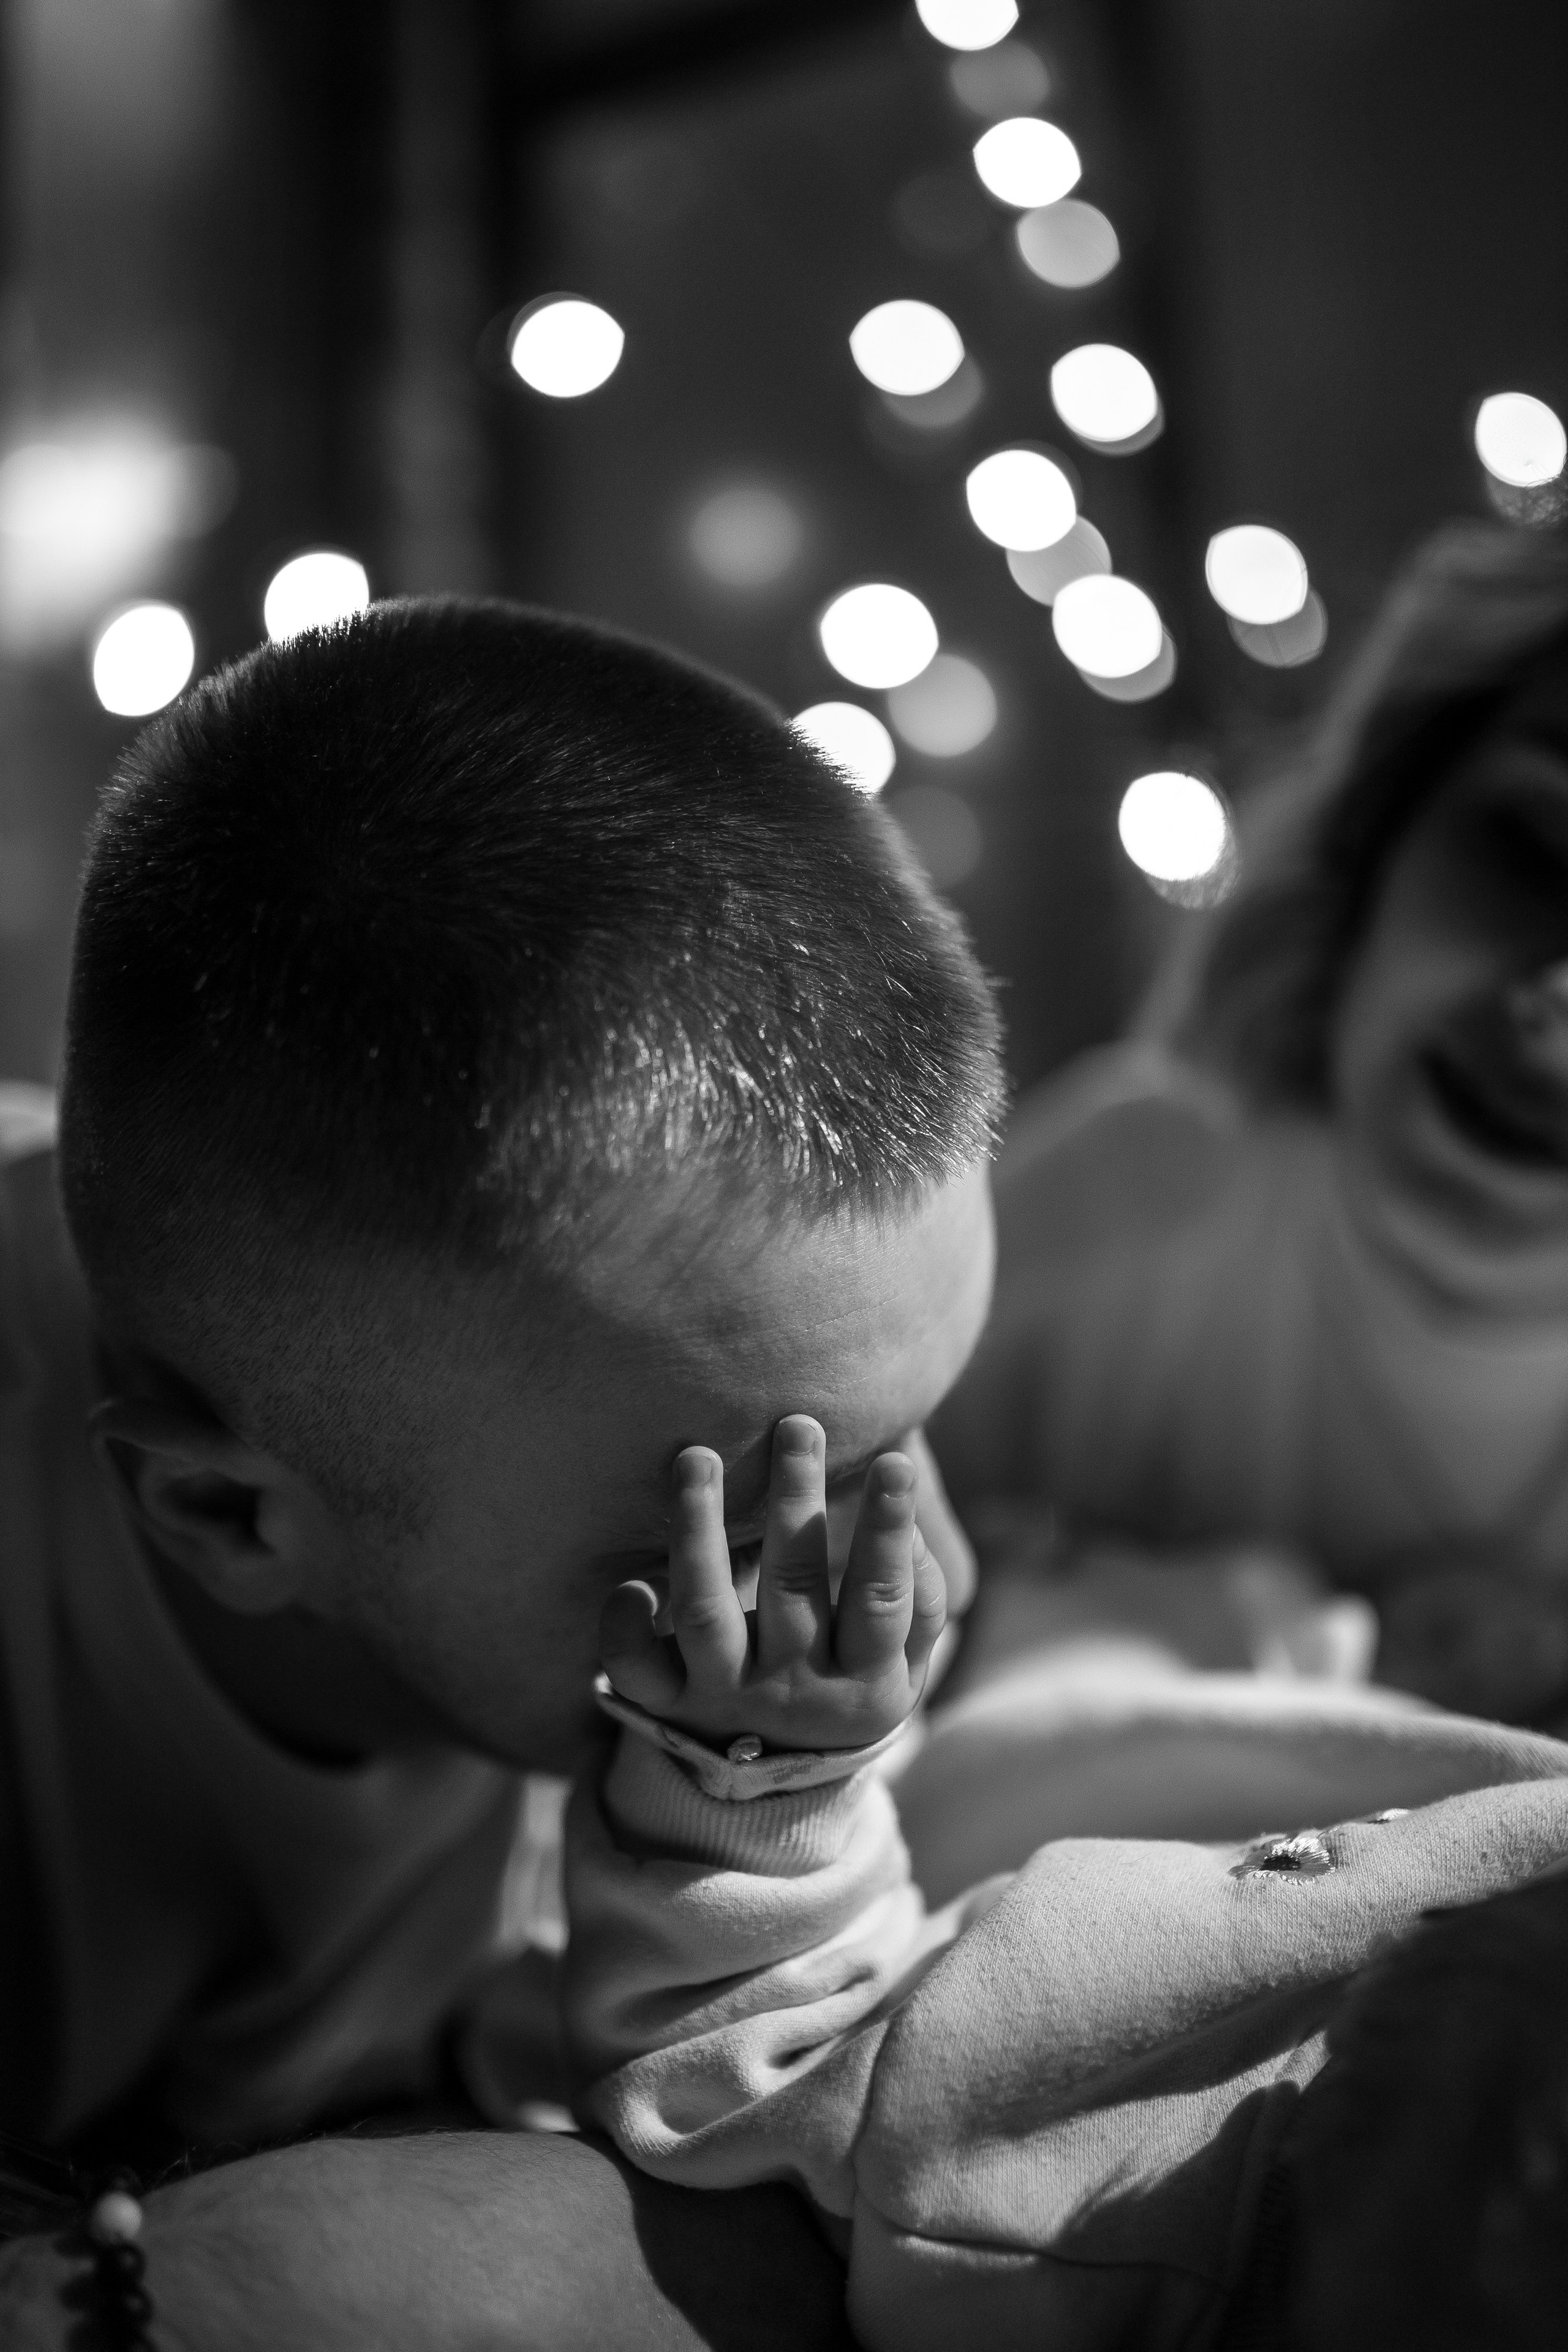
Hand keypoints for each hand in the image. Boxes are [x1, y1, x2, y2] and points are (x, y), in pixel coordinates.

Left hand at [599, 1415, 946, 1751]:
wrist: (778, 1792)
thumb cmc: (849, 1685)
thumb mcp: (902, 1662)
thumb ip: (920, 1595)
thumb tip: (911, 1522)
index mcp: (863, 1682)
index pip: (880, 1600)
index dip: (889, 1532)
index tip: (893, 1463)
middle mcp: (791, 1690)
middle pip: (791, 1587)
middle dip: (795, 1501)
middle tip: (796, 1424)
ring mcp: (722, 1696)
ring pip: (703, 1611)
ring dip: (698, 1529)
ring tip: (696, 1456)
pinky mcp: (667, 1704)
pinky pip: (633, 1668)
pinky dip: (625, 1624)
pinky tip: (633, 1579)